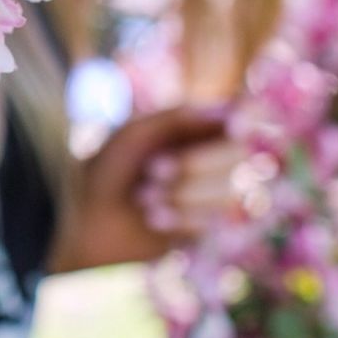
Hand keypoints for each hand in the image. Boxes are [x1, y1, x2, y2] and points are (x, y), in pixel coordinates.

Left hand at [50, 104, 243, 272]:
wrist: (87, 220)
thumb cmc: (107, 168)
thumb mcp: (135, 134)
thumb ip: (179, 118)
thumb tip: (229, 108)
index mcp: (198, 127)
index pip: (245, 116)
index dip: (250, 119)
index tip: (237, 127)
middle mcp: (214, 157)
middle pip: (238, 156)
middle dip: (195, 166)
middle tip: (153, 169)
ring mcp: (215, 195)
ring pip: (228, 193)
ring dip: (183, 195)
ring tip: (143, 196)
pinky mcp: (208, 228)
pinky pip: (214, 223)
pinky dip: (180, 219)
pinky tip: (153, 217)